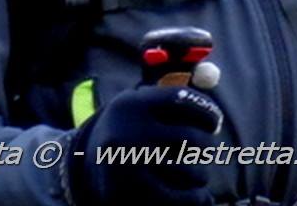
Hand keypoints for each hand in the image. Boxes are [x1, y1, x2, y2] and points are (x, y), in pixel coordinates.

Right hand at [67, 84, 224, 205]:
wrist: (81, 169)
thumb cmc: (126, 132)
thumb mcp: (138, 107)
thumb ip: (170, 101)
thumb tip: (211, 100)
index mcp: (131, 105)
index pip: (182, 100)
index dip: (206, 111)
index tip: (214, 122)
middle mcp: (127, 134)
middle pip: (191, 138)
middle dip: (205, 146)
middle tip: (204, 150)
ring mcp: (128, 168)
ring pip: (189, 171)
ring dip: (200, 174)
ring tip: (197, 174)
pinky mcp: (131, 197)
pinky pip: (181, 198)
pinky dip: (197, 198)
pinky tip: (199, 195)